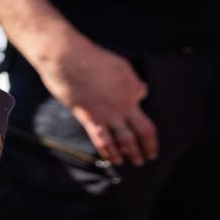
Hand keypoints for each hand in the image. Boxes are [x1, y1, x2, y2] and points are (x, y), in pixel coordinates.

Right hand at [39, 35, 157, 165]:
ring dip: (133, 154)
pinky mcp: (91, 118)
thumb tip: (140, 89)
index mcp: (133, 88)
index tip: (137, 104)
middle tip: (151, 155)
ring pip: (126, 140)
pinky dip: (110, 153)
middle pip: (144, 131)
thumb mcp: (119, 63)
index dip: (139, 97)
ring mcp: (108, 114)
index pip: (143, 97)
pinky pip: (103, 141)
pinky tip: (115, 160)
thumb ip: (131, 78)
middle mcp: (125, 105)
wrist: (68, 59)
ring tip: (137, 162)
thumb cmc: (90, 57)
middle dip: (149, 146)